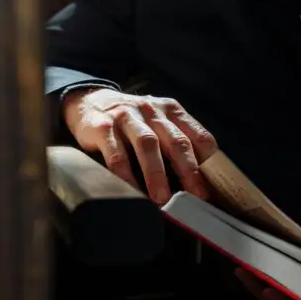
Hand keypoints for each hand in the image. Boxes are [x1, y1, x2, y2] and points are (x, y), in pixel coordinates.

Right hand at [61, 88, 217, 203]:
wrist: (88, 101)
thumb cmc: (130, 120)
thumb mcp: (157, 122)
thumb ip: (176, 140)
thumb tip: (198, 179)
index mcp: (171, 111)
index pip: (198, 135)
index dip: (208, 162)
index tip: (213, 186)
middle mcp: (152, 111)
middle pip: (175, 141)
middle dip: (188, 170)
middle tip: (194, 196)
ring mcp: (127, 117)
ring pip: (147, 145)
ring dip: (157, 174)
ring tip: (162, 198)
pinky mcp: (103, 127)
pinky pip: (116, 153)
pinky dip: (125, 174)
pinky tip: (131, 190)